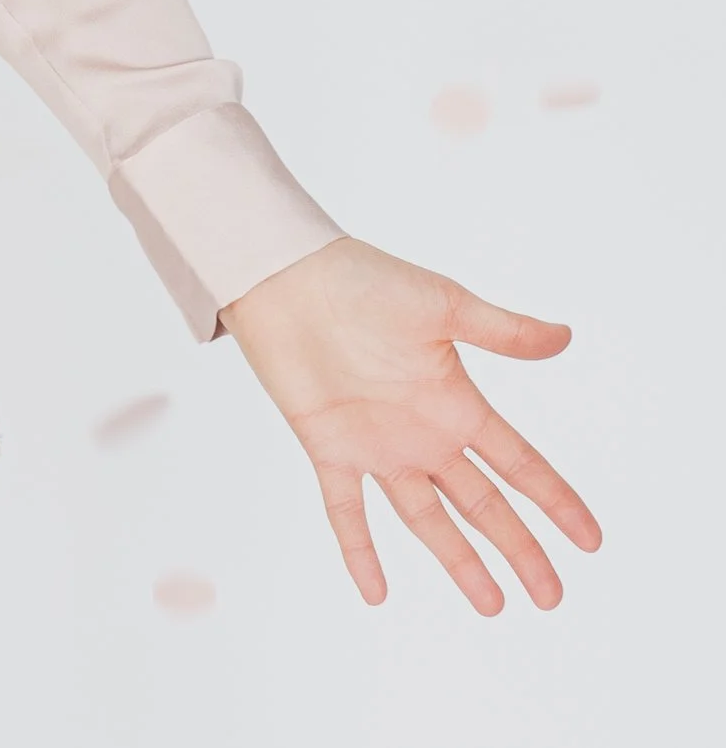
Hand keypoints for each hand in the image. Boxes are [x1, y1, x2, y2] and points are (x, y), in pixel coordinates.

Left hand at [219, 233, 601, 611]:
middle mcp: (422, 433)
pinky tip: (374, 593)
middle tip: (552, 598)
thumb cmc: (363, 279)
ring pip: (427, 518)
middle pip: (482, 503)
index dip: (555, 501)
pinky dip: (359, 550)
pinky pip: (345, 510)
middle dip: (519, 549)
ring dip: (458, 560)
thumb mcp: (443, 304)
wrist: (287, 273)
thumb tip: (565, 336)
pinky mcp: (328, 448)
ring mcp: (377, 445)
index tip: (591, 542)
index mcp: (455, 401)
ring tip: (493, 605)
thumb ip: (501, 330)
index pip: (518, 462)